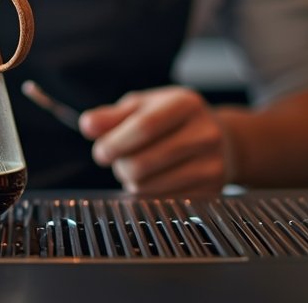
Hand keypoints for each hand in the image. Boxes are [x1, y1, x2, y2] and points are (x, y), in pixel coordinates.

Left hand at [78, 85, 231, 193]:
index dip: (116, 143)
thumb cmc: (171, 121)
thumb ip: (111, 116)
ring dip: (131, 183)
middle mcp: (205, 133)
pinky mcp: (211, 191)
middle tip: (117, 162)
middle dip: (120, 166)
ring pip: (150, 187)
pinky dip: (148, 196)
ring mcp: (212, 164)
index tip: (100, 152)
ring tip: (136, 169)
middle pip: (144, 162)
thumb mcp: (142, 107)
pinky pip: (163, 203)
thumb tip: (87, 125)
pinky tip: (153, 181)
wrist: (220, 140)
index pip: (145, 126)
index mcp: (185, 104)